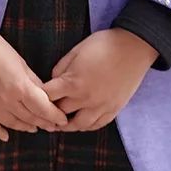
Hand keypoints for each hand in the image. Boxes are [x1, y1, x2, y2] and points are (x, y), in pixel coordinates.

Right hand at [0, 11, 69, 141]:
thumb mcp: (19, 60)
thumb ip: (32, 79)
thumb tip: (43, 93)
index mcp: (20, 87)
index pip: (43, 108)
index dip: (54, 116)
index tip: (62, 120)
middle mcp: (7, 101)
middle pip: (30, 117)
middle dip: (44, 122)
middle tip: (52, 126)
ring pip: (13, 124)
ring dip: (26, 127)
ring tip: (34, 128)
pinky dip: (0, 133)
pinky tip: (6, 136)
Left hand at [41, 29, 158, 131]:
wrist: (133, 47)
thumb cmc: (103, 44)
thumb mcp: (76, 50)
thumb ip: (61, 67)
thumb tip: (54, 80)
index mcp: (73, 83)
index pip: (48, 97)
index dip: (40, 96)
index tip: (37, 96)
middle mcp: (85, 99)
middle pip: (60, 113)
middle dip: (51, 111)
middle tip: (45, 111)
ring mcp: (100, 107)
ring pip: (78, 125)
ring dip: (67, 124)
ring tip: (61, 122)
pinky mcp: (113, 110)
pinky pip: (96, 125)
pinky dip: (86, 126)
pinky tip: (81, 122)